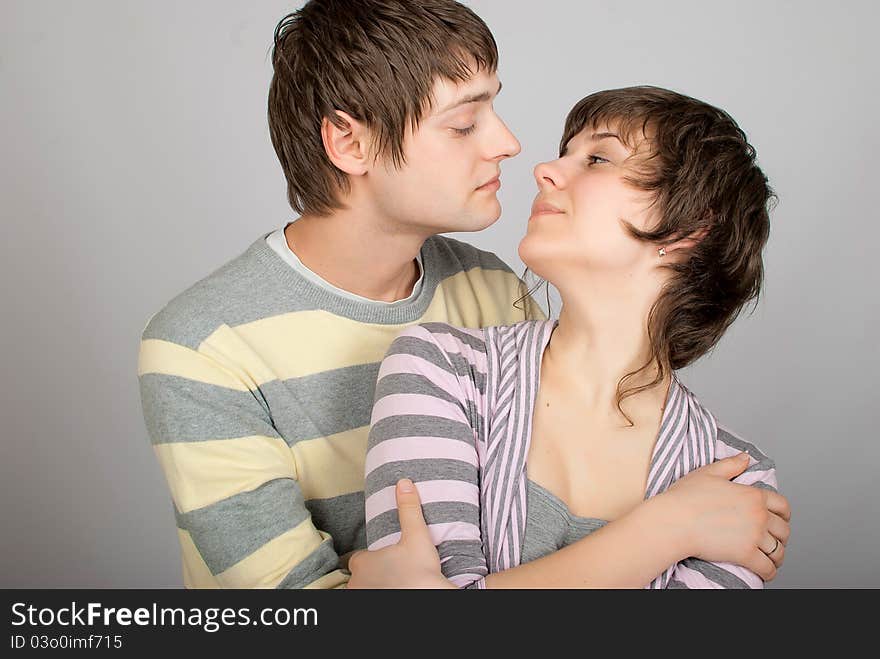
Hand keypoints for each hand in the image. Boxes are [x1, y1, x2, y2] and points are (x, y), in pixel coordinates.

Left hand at [347, 479, 455, 588]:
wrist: (427, 595)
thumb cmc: (420, 570)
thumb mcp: (417, 535)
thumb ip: (409, 509)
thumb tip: (404, 483)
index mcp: (362, 563)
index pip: (359, 558)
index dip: (372, 558)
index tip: (388, 559)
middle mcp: (356, 583)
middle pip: (361, 576)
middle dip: (373, 574)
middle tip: (394, 573)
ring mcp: (362, 597)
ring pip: (364, 589)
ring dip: (375, 587)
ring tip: (395, 584)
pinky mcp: (369, 605)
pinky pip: (370, 598)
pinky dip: (380, 593)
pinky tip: (396, 591)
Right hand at [662, 453, 791, 580]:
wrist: (673, 521)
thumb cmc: (685, 498)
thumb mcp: (708, 473)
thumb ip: (731, 464)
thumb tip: (746, 457)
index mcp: (753, 495)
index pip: (782, 506)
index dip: (784, 515)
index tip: (780, 520)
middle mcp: (758, 515)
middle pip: (784, 530)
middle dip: (781, 537)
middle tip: (773, 541)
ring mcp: (753, 536)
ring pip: (778, 551)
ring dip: (777, 556)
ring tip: (771, 559)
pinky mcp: (745, 555)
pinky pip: (767, 568)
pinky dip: (769, 572)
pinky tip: (765, 572)